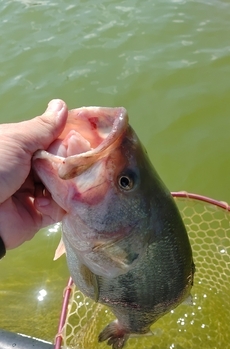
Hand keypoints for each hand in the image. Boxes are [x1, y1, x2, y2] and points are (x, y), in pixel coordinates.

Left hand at [0, 99, 67, 249]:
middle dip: (69, 164)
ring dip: (64, 186)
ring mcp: (34, 194)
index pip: (55, 142)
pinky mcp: (37, 216)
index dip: (70, 141)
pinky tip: (40, 203)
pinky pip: (59, 210)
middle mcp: (29, 170)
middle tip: (68, 164)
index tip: (82, 139)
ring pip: (65, 188)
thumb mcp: (17, 140)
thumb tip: (62, 105)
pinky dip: (55, 206)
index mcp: (22, 149)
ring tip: (56, 186)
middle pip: (63, 165)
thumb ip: (43, 127)